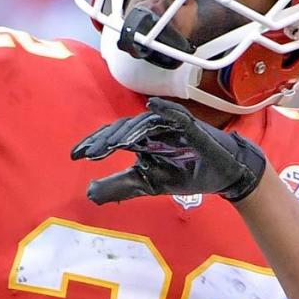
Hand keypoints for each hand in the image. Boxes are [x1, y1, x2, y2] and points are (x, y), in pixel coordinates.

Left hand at [71, 97, 265, 204]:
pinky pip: (177, 115)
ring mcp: (171, 126)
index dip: (94, 144)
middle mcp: (152, 130)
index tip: (75, 156)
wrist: (223, 176)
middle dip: (105, 139)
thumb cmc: (187, 174)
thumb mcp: (149, 184)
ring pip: (145, 122)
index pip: (113, 137)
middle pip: (124, 127)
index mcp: (141, 141)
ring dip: (128, 131)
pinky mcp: (191, 126)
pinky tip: (152, 106)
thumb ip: (121, 186)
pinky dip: (165, 109)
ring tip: (112, 144)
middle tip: (88, 152)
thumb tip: (89, 192)